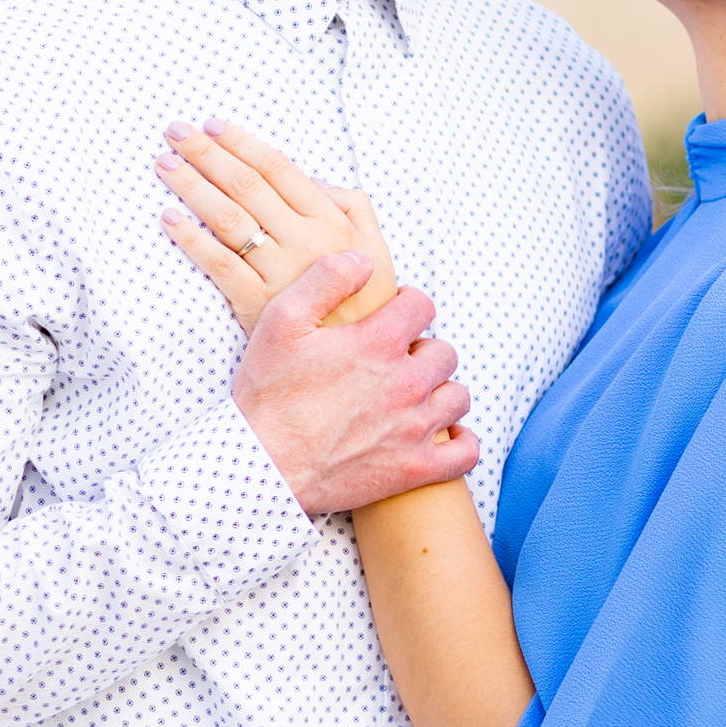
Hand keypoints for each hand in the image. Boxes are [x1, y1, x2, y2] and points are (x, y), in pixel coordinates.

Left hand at [157, 119, 393, 326]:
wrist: (362, 359)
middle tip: (176, 131)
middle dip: (207, 153)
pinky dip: (191, 239)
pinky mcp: (258, 304)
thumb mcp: (374, 245)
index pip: (279, 168)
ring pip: (228, 218)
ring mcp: (280, 272)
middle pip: (246, 185)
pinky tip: (168, 219)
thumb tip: (311, 178)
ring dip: (191, 186)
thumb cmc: (366, 297)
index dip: (243, 143)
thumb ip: (350, 204)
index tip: (213, 125)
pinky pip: (218, 265)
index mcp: (330, 220)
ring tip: (164, 165)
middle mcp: (304, 240)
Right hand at [229, 254, 475, 515]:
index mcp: (379, 343)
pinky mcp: (414, 469)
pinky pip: (465, 453)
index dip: (405, 305)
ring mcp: (415, 429)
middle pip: (444, 351)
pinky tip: (444, 435)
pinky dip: (461, 443)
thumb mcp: (283, 320)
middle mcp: (406, 383)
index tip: (388, 318)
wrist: (260, 467)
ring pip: (458, 396)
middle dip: (421, 350)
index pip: (422, 305)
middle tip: (393, 362)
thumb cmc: (267, 393)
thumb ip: (327, 278)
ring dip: (439, 391)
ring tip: (412, 396)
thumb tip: (365, 257)